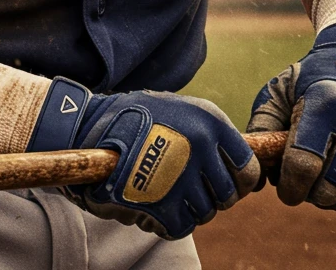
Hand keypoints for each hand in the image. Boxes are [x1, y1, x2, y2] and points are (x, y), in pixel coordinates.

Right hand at [27, 80, 259, 238]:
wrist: (87, 127)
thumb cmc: (133, 117)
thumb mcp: (177, 110)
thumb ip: (206, 133)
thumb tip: (234, 163)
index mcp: (210, 122)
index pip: (247, 168)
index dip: (239, 181)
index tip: (225, 183)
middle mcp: (202, 148)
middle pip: (228, 195)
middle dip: (211, 196)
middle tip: (188, 188)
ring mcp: (184, 177)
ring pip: (205, 213)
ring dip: (187, 207)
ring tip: (164, 190)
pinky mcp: (164, 204)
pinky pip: (181, 226)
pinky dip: (168, 221)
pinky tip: (152, 203)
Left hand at [246, 10, 335, 214]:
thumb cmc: (314, 78)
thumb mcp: (282, 88)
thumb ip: (263, 126)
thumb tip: (257, 173)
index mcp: (323, 104)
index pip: (304, 165)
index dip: (290, 186)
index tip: (285, 188)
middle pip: (328, 188)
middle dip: (310, 193)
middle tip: (304, 180)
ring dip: (334, 198)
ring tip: (325, 177)